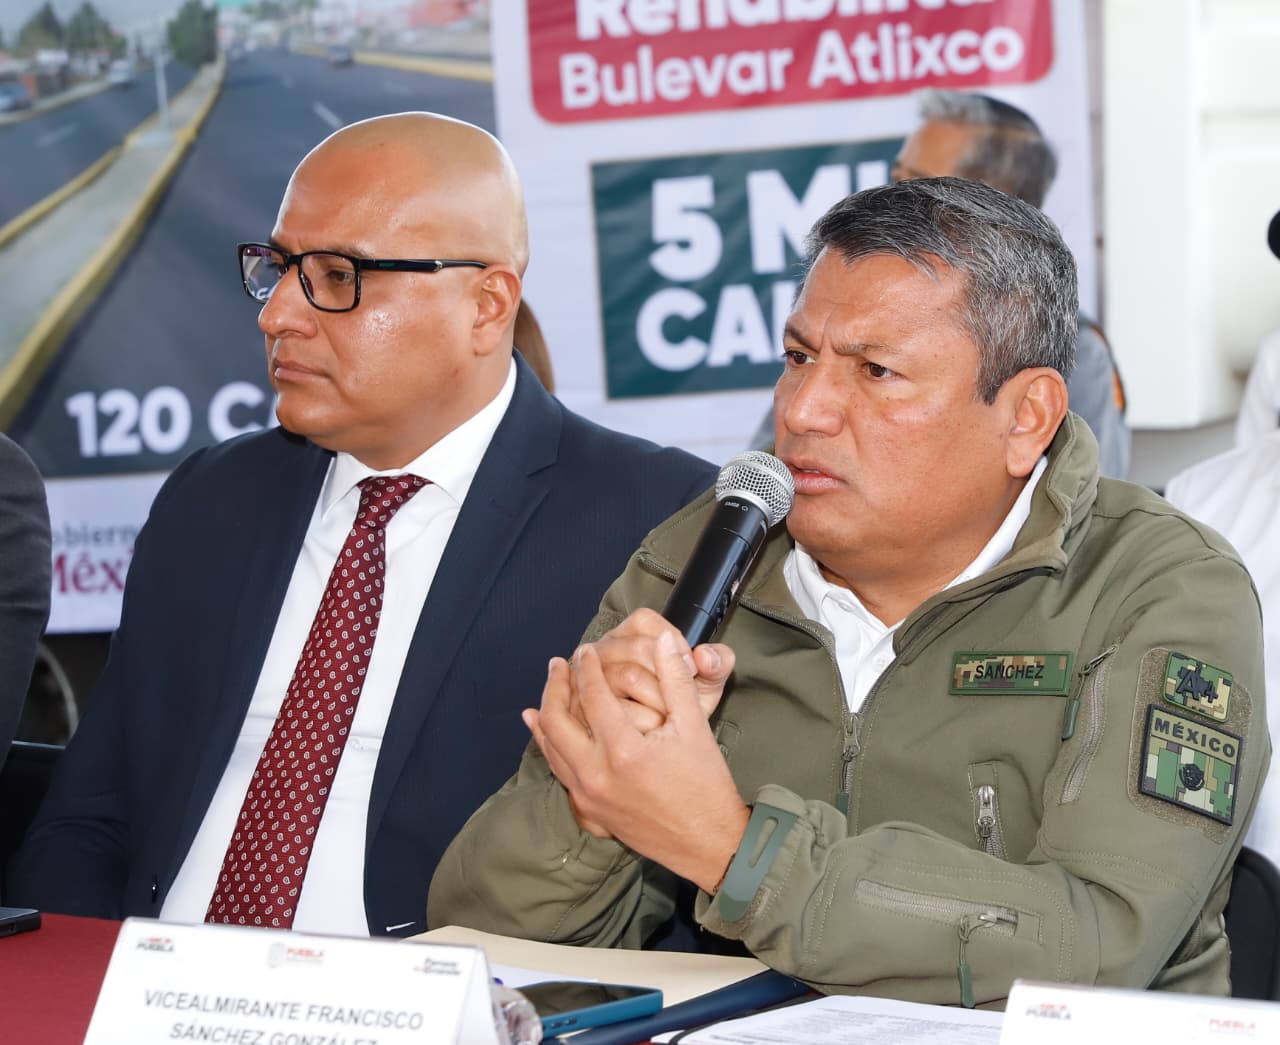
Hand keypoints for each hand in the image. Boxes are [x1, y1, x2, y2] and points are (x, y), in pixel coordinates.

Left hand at [525, 628, 749, 892]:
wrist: (709, 843)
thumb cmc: (706, 784)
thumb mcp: (695, 726)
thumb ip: (675, 679)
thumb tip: (665, 639)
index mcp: (624, 751)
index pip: (593, 696)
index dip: (588, 667)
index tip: (586, 649)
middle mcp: (597, 774)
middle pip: (557, 719)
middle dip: (556, 686)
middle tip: (560, 663)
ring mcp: (588, 796)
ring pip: (551, 746)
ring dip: (547, 712)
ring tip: (552, 686)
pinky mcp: (588, 811)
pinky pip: (558, 769)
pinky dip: (546, 743)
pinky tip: (539, 725)